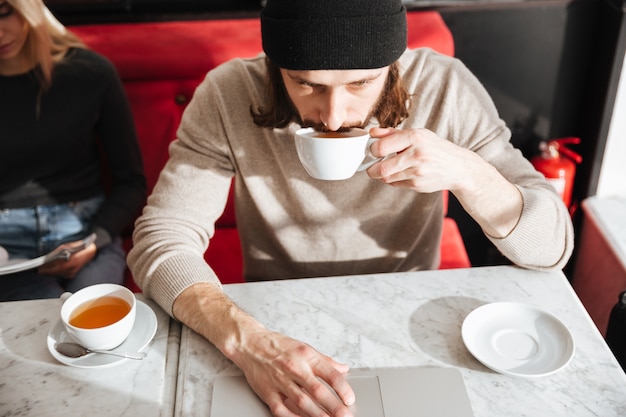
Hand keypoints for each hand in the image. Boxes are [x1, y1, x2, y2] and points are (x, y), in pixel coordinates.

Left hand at [38, 240, 96, 277]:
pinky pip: (62, 275)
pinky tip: (53, 270)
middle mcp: (71, 268)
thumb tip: (46, 258)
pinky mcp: (74, 274)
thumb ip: (56, 253)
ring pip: (58, 274)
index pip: (53, 268)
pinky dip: (57, 273)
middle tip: (39, 270)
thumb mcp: (66, 246)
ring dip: (51, 272)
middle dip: (47, 271)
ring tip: (45, 270)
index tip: (38, 268)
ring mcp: (73, 272)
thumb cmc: (79, 247)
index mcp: (69, 261)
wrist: (91, 251)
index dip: (45, 269)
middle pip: (55, 272)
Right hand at [234, 329, 354, 416]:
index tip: (349, 399)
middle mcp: (295, 369)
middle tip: (345, 416)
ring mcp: (281, 381)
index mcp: (307, 356)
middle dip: (334, 406)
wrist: (250, 344)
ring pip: (302, 402)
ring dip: (318, 415)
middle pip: (318, 391)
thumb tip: (343, 369)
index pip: (330, 375)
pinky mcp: (268, 392)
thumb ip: (325, 360)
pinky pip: (281, 409)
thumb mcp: (305, 348)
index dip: (343, 389)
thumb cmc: (278, 346)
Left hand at [366, 127, 480, 192]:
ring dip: (382, 174)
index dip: (372, 150)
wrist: (458, 167)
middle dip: (371, 168)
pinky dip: (393, 179)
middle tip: (372, 165)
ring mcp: (418, 172)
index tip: (373, 150)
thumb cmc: (435, 148)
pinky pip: (395, 184)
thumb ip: (393, 134)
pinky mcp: (418, 185)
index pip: (381, 147)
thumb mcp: (418, 135)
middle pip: (382, 169)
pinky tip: (401, 173)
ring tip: (388, 167)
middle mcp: (417, 155)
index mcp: (415, 137)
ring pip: (387, 178)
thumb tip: (372, 133)